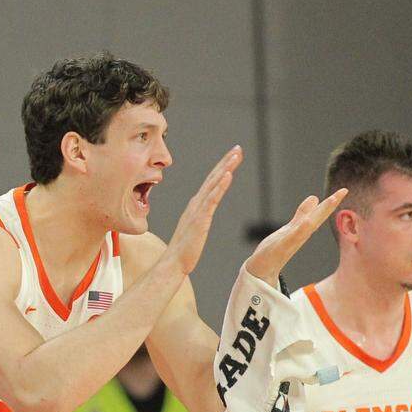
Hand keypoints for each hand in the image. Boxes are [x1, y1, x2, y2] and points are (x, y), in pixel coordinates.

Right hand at [164, 146, 240, 274]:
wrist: (173, 263)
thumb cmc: (183, 251)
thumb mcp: (193, 231)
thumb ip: (198, 220)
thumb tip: (201, 217)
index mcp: (195, 206)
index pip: (210, 183)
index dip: (221, 168)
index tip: (232, 156)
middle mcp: (195, 204)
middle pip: (213, 178)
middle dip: (226, 162)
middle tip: (237, 148)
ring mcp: (197, 210)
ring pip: (213, 184)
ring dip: (225, 168)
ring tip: (236, 155)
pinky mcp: (200, 219)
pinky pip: (212, 199)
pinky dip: (220, 185)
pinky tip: (228, 175)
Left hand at [244, 188, 347, 285]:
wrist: (262, 269)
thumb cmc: (276, 249)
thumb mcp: (291, 228)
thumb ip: (302, 214)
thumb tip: (314, 198)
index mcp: (302, 231)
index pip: (318, 215)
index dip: (330, 203)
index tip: (344, 190)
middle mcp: (299, 236)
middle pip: (316, 219)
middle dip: (328, 206)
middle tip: (343, 191)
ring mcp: (289, 242)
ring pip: (306, 227)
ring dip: (317, 215)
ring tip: (330, 201)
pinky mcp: (279, 249)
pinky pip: (291, 239)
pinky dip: (300, 231)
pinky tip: (306, 221)